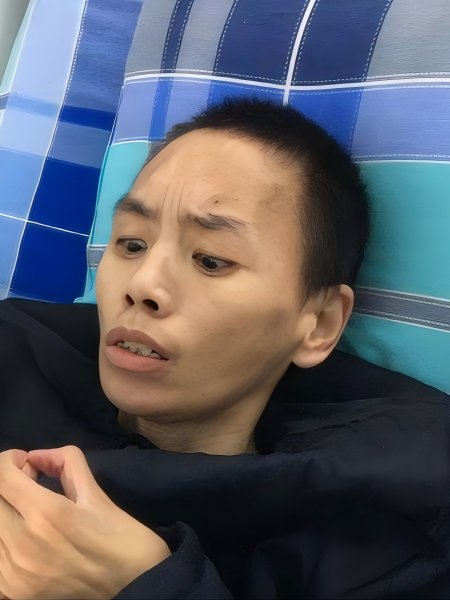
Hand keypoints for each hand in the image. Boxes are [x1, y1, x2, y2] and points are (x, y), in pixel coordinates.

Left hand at [0, 446, 171, 598]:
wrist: (134, 586)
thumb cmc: (122, 536)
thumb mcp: (97, 493)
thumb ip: (67, 463)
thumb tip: (38, 456)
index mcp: (46, 514)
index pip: (3, 478)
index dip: (8, 461)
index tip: (25, 460)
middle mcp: (23, 544)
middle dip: (7, 483)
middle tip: (29, 480)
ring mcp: (15, 573)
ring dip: (6, 509)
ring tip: (28, 507)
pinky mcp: (15, 592)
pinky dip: (5, 538)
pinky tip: (25, 534)